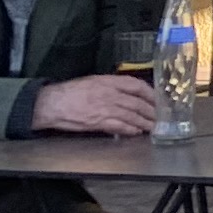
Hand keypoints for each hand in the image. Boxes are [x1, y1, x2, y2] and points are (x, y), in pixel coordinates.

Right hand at [29, 72, 157, 137]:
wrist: (52, 103)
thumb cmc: (70, 92)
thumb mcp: (93, 81)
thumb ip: (111, 85)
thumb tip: (127, 92)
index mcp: (108, 82)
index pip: (136, 85)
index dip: (150, 93)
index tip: (157, 99)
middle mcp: (110, 94)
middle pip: (138, 102)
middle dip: (151, 111)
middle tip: (160, 116)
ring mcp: (105, 108)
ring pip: (132, 115)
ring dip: (144, 122)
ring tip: (153, 126)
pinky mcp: (98, 122)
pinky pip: (119, 126)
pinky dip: (130, 129)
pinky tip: (137, 132)